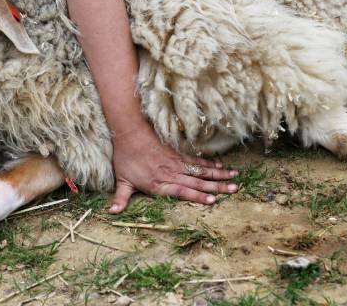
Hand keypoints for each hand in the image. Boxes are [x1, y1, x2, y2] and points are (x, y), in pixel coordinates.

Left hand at [108, 123, 238, 212]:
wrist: (130, 132)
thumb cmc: (126, 158)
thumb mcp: (121, 180)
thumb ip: (121, 198)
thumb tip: (112, 213)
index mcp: (159, 183)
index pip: (182, 191)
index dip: (198, 196)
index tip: (213, 200)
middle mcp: (171, 174)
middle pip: (198, 181)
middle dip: (217, 186)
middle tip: (234, 190)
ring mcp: (177, 163)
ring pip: (201, 171)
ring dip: (219, 175)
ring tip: (234, 179)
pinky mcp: (179, 155)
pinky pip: (197, 161)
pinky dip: (211, 165)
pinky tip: (222, 168)